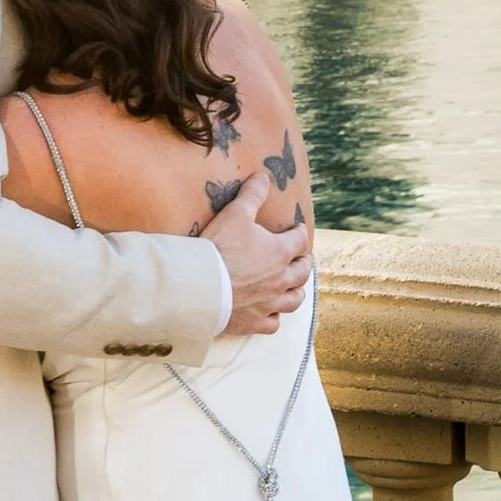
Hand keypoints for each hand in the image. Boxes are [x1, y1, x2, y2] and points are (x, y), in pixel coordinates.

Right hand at [205, 187, 312, 334]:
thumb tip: (263, 176)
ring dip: (296, 291)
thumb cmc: (218, 248)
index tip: (296, 231)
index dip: (299, 233)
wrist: (198, 287)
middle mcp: (281, 280)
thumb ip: (252, 195)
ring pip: (294, 300)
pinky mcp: (255, 323)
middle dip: (303, 263)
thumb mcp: (235, 215)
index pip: (300, 241)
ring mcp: (269, 303)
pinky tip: (271, 313)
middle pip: (302, 272)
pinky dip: (274, 318)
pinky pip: (273, 324)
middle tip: (301, 259)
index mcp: (280, 253)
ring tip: (293, 286)